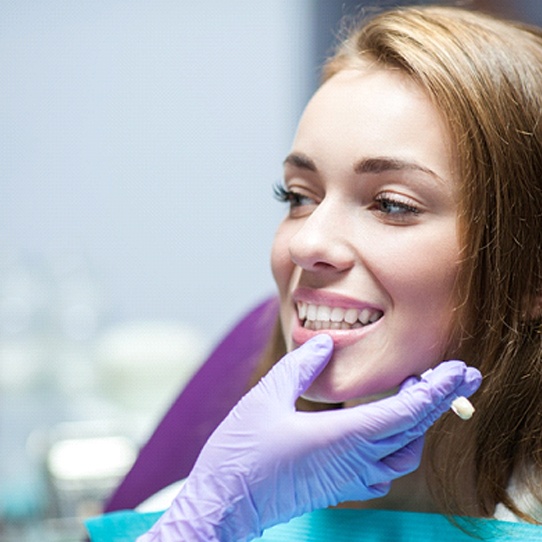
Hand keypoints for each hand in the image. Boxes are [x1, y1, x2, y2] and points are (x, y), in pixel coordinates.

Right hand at [137, 334, 480, 541]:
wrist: (225, 503)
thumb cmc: (241, 452)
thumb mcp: (266, 397)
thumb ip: (300, 366)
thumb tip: (326, 342)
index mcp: (341, 437)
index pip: (405, 414)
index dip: (435, 391)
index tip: (457, 371)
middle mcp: (353, 461)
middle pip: (413, 432)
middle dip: (440, 401)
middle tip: (458, 375)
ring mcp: (348, 479)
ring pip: (404, 455)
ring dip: (419, 424)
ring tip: (418, 395)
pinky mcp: (339, 487)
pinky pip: (385, 470)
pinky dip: (399, 446)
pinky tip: (387, 430)